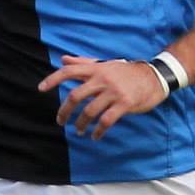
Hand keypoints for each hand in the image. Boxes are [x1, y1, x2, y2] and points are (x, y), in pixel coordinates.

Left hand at [40, 56, 167, 138]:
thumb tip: (63, 58)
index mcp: (96, 69)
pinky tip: (95, 136)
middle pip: (76, 95)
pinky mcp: (125, 103)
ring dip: (81, 123)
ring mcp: (114, 91)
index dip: (53, 79)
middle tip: (60, 121)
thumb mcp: (105, 65)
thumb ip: (83, 63)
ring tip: (78, 131)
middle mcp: (103, 79)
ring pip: (90, 111)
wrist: (154, 76)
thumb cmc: (126, 72)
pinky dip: (98, 131)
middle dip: (65, 111)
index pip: (70, 71)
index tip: (41, 88)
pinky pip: (106, 121)